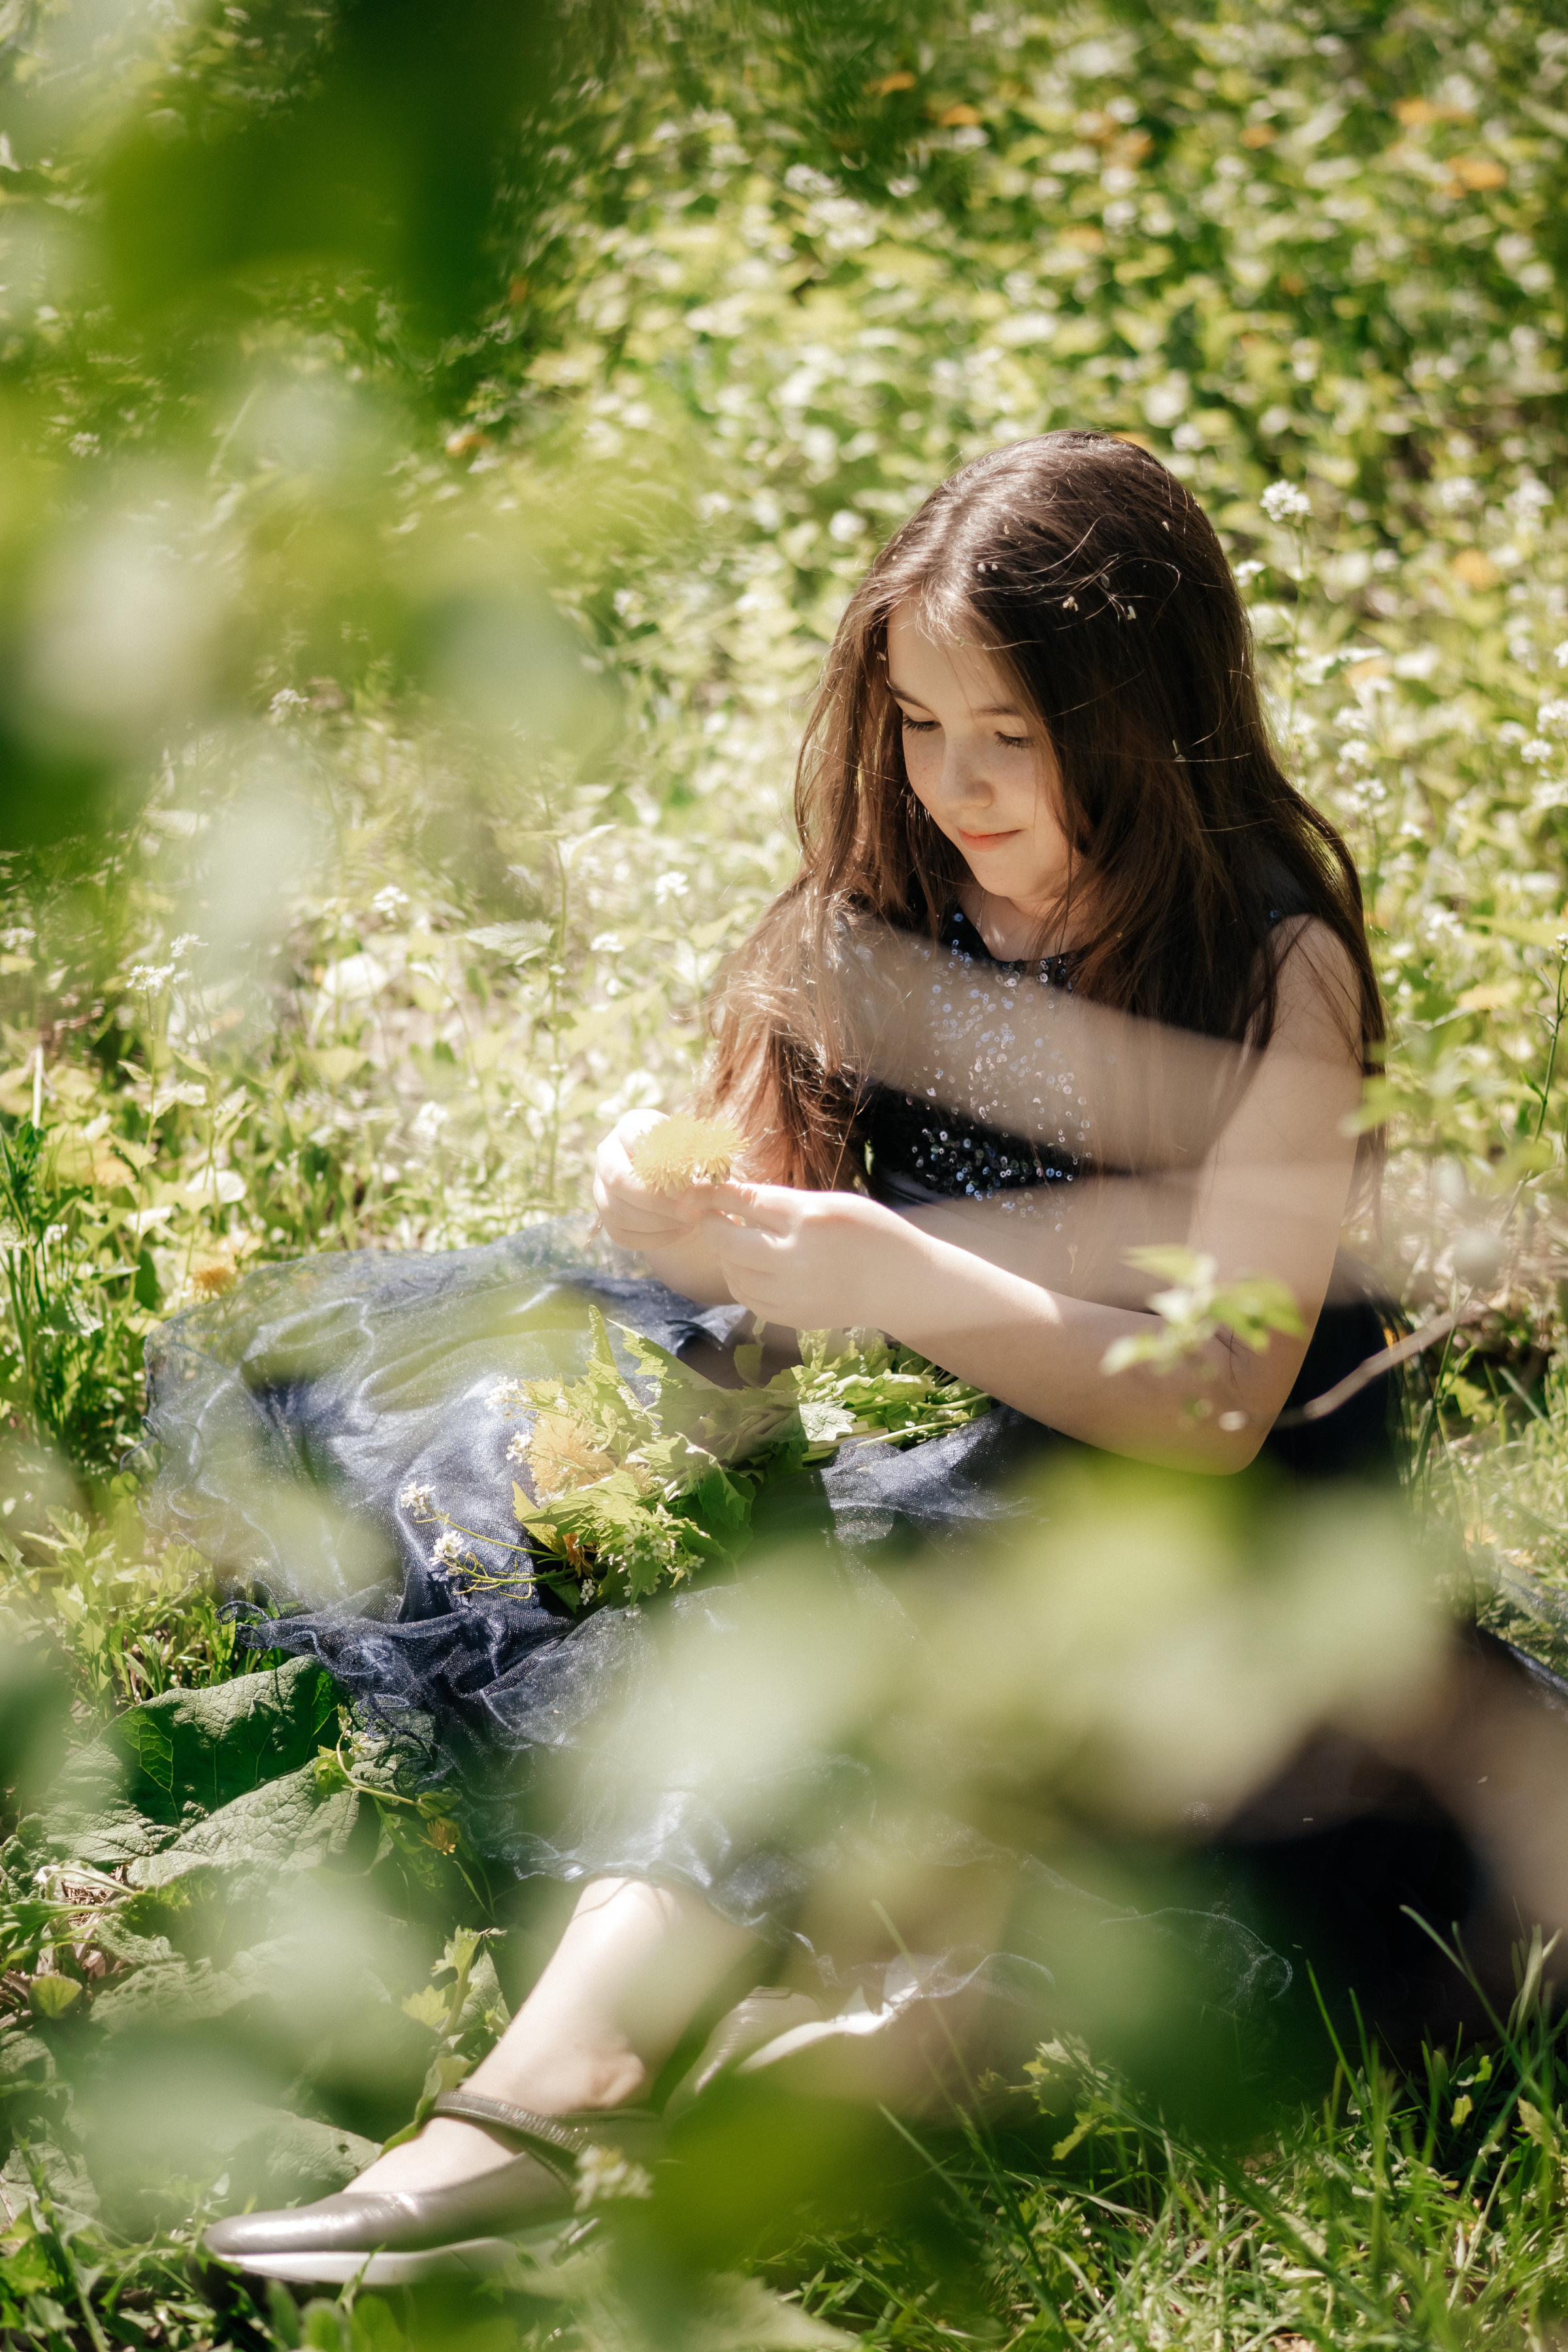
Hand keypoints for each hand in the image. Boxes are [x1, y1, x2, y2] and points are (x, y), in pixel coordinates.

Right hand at [592, 1112, 708, 1252]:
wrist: (685, 1191)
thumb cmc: (696, 1164)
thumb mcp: (706, 1156)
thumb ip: (710, 1161)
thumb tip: (711, 1177)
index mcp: (632, 1126)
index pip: (634, 1137)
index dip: (659, 1163)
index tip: (685, 1185)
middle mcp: (609, 1154)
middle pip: (618, 1179)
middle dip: (657, 1202)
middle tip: (692, 1214)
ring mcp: (602, 1187)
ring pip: (618, 1212)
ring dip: (659, 1223)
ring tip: (691, 1222)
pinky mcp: (606, 1217)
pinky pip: (623, 1234)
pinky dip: (654, 1238)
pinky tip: (680, 1232)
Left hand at [702, 1182, 916, 1331]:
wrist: (903, 1285)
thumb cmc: (870, 1233)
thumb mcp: (832, 1203)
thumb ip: (783, 1203)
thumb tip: (732, 1200)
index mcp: (808, 1219)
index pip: (745, 1202)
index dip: (714, 1194)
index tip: (697, 1189)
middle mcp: (795, 1258)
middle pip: (727, 1241)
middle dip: (711, 1224)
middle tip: (712, 1215)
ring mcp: (792, 1293)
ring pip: (733, 1271)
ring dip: (726, 1254)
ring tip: (736, 1240)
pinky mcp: (791, 1317)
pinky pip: (747, 1298)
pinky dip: (740, 1280)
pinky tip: (749, 1268)